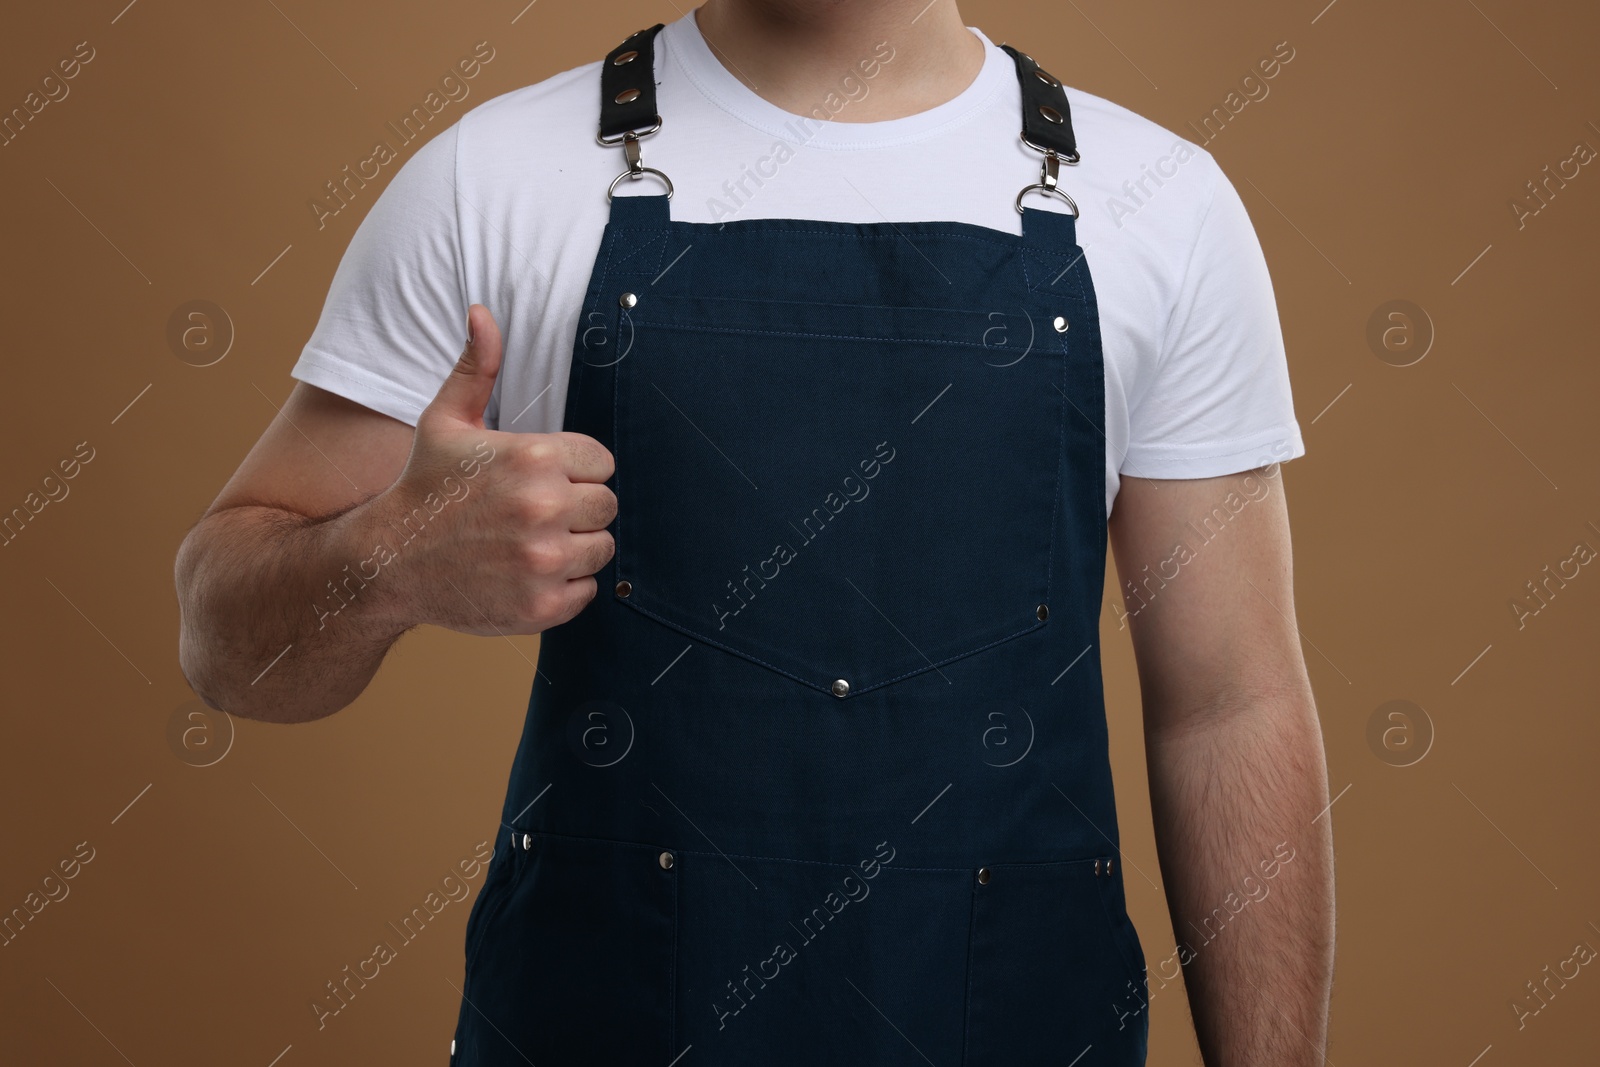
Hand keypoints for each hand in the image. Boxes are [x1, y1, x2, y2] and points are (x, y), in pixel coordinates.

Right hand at [377, 304, 617, 635]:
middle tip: (531, 514)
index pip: (601, 462)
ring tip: (526, 543)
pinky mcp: (543, 605)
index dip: (573, 471)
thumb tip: (482, 311)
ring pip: (601, 548)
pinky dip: (563, 586)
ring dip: (573, 548)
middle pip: (607, 505)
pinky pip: (587, 590)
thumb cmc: (423, 487)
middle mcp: (543, 507)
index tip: (538, 480)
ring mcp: (544, 560)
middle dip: (576, 508)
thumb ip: (475, 367)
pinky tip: (523, 574)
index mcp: (532, 457)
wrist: (387, 564)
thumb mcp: (444, 421)